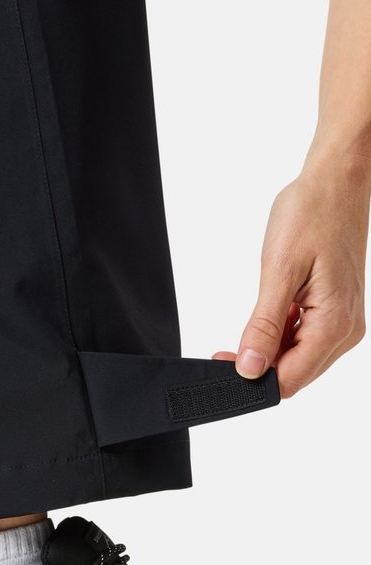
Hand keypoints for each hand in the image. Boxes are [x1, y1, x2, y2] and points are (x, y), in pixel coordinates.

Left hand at [214, 156, 369, 397]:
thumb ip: (265, 325)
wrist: (335, 183)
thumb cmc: (311, 215)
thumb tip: (249, 368)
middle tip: (221, 352)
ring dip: (267, 353)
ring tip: (240, 334)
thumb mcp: (279, 271)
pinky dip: (279, 338)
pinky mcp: (334, 313)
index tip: (220, 365)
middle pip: (294, 374)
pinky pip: (303, 340)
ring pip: (297, 360)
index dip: (252, 381)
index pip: (290, 379)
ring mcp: (342, 323)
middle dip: (257, 369)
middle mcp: (345, 331)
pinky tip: (265, 319)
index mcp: (335, 325)